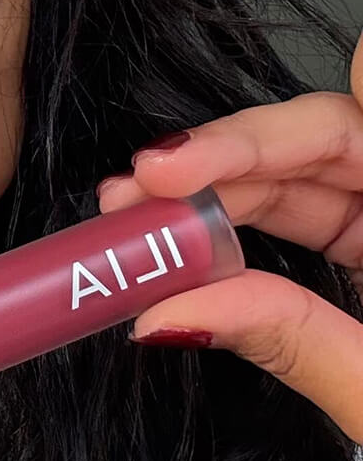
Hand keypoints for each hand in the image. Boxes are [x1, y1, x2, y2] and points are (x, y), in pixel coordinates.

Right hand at [96, 28, 362, 442]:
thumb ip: (298, 345)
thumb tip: (171, 311)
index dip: (303, 114)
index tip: (199, 150)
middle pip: (325, 145)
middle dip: (221, 161)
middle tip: (138, 187)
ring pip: (301, 181)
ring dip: (211, 195)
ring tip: (134, 219)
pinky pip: (304, 222)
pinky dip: (237, 233)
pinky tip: (186, 243)